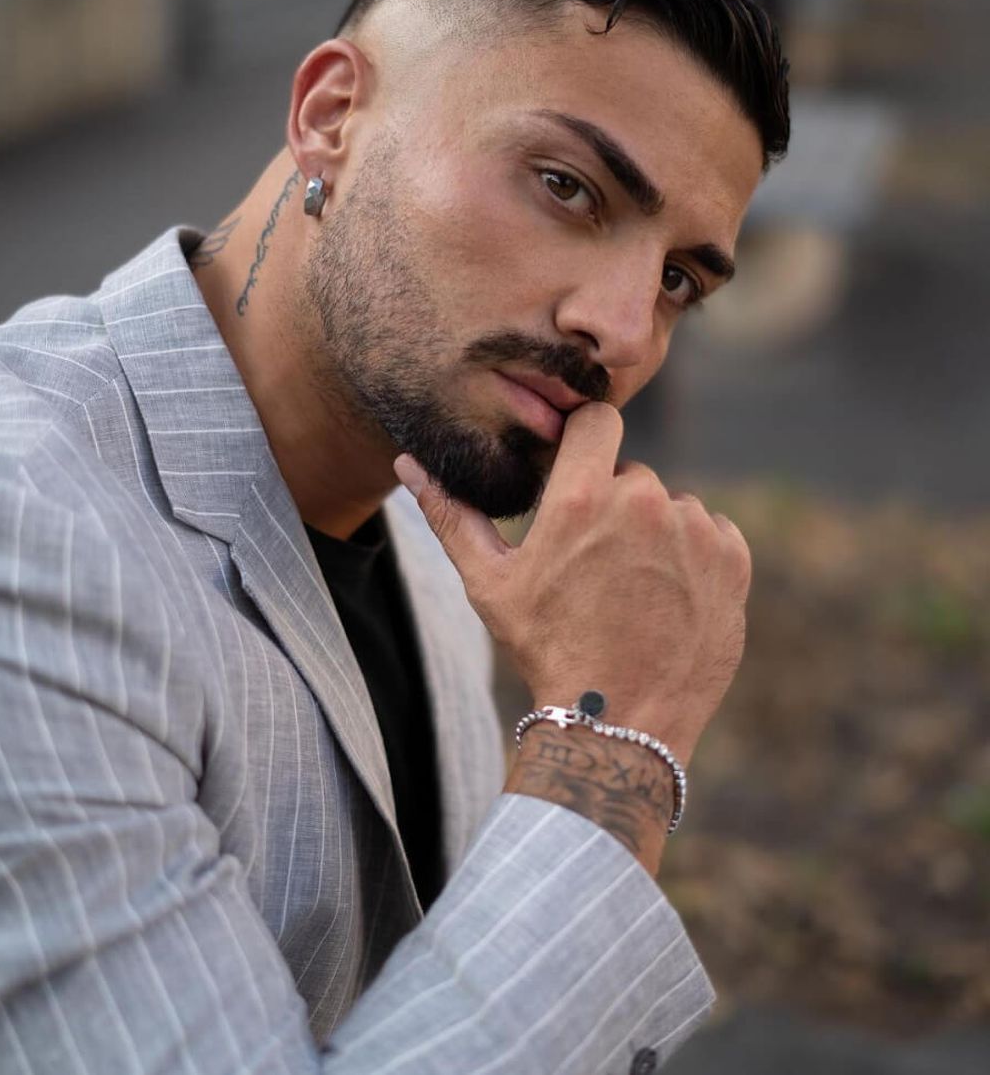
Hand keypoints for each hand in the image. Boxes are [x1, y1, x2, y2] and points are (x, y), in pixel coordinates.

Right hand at [394, 402, 750, 765]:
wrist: (619, 722)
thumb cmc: (545, 649)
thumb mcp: (490, 584)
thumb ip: (452, 515)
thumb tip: (409, 463)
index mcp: (583, 498)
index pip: (597, 419)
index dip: (585, 442)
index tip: (577, 473)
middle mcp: (644, 503)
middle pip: (630, 473)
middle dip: (613, 504)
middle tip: (595, 562)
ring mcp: (694, 532)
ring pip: (671, 506)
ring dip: (654, 532)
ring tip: (631, 589)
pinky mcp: (732, 560)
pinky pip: (711, 532)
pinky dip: (694, 555)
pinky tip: (667, 597)